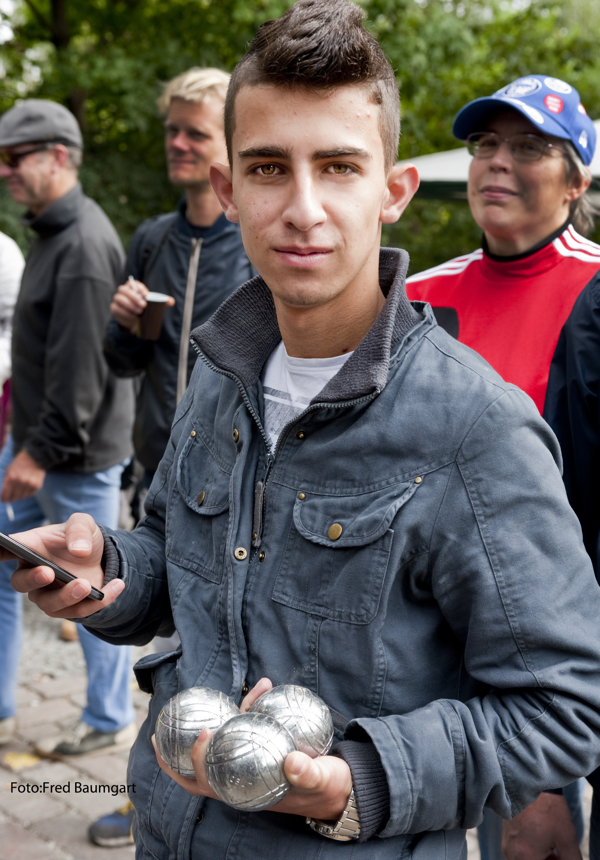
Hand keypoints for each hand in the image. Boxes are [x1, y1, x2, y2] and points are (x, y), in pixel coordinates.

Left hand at [1, 449, 45, 500]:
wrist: (34, 457)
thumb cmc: (19, 464)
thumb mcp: (9, 471)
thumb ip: (6, 484)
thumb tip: (5, 497)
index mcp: (11, 477)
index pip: (6, 495)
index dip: (4, 499)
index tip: (4, 500)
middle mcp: (21, 481)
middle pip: (14, 498)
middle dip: (12, 498)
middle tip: (12, 496)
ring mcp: (30, 484)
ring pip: (23, 497)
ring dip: (20, 495)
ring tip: (21, 488)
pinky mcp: (37, 485)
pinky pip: (30, 494)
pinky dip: (28, 492)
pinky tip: (27, 486)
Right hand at [8, 513, 123, 616]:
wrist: (102, 557)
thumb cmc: (82, 538)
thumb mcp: (84, 524)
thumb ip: (79, 530)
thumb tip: (78, 550)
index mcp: (30, 549)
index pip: (4, 551)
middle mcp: (33, 574)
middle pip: (21, 583)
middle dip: (32, 580)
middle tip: (48, 572)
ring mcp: (49, 594)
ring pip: (49, 604)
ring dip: (67, 596)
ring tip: (85, 585)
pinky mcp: (69, 608)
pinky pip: (79, 612)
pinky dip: (98, 602)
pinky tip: (116, 586)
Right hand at [111, 278, 174, 332]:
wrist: (136, 320)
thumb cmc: (145, 308)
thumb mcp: (154, 305)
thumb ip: (163, 302)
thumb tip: (171, 302)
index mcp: (133, 287)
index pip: (134, 283)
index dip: (140, 288)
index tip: (147, 295)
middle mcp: (123, 291)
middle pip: (124, 290)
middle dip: (133, 297)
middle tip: (143, 305)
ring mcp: (117, 299)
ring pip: (119, 298)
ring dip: (129, 305)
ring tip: (139, 312)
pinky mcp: (114, 308)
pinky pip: (116, 308)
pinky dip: (124, 313)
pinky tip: (132, 317)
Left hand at [153, 678, 352, 819]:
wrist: (343, 786)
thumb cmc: (329, 788)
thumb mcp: (322, 781)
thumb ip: (309, 774)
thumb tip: (292, 763)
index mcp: (246, 793)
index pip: (209, 783)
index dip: (196, 761)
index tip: (204, 732)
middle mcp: (241, 780)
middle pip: (198, 771)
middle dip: (174, 754)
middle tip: (158, 730)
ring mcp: (249, 764)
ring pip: (223, 743)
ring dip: (222, 716)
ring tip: (225, 691)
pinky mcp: (263, 748)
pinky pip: (248, 727)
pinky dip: (252, 706)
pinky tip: (264, 685)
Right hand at [501, 792, 581, 859]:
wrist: (527, 781)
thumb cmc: (546, 807)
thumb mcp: (566, 837)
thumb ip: (571, 859)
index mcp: (524, 857)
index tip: (561, 854)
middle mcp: (511, 853)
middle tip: (559, 850)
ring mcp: (506, 843)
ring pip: (526, 859)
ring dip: (540, 856)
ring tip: (552, 843)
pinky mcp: (505, 834)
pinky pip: (520, 850)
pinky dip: (531, 848)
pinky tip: (542, 836)